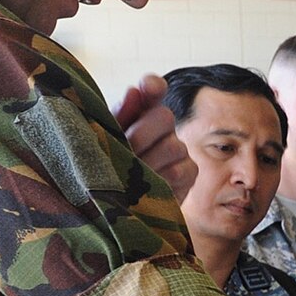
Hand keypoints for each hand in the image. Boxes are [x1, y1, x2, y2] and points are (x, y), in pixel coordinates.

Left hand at [115, 74, 193, 201]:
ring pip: (172, 146)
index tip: (147, 86)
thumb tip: (133, 91)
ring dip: (149, 162)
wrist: (121, 209)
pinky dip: (161, 179)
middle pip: (164, 116)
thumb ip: (119, 118)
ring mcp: (178, 149)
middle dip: (142, 135)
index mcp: (137, 113)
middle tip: (126, 152)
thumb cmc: (108, 169)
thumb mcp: (106, 142)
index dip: (152, 87)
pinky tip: (148, 186)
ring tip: (130, 176)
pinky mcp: (189, 172)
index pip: (152, 91)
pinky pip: (179, 170)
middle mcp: (162, 127)